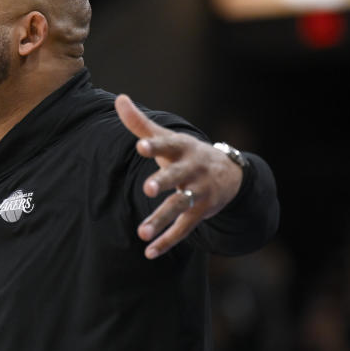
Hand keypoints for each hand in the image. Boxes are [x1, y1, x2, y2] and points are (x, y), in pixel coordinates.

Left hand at [115, 94, 242, 258]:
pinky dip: (167, 241)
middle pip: (177, 176)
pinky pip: (184, 229)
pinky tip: (149, 252)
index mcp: (182, 149)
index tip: (140, 145)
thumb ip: (140, 123)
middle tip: (147, 189)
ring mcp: (198, 192)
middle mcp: (192, 170)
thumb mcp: (167, 138)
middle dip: (164, 182)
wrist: (231, 174)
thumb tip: (118, 98)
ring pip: (179, 206)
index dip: (155, 144)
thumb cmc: (186, 154)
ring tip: (141, 233)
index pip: (168, 144)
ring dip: (161, 220)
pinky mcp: (200, 213)